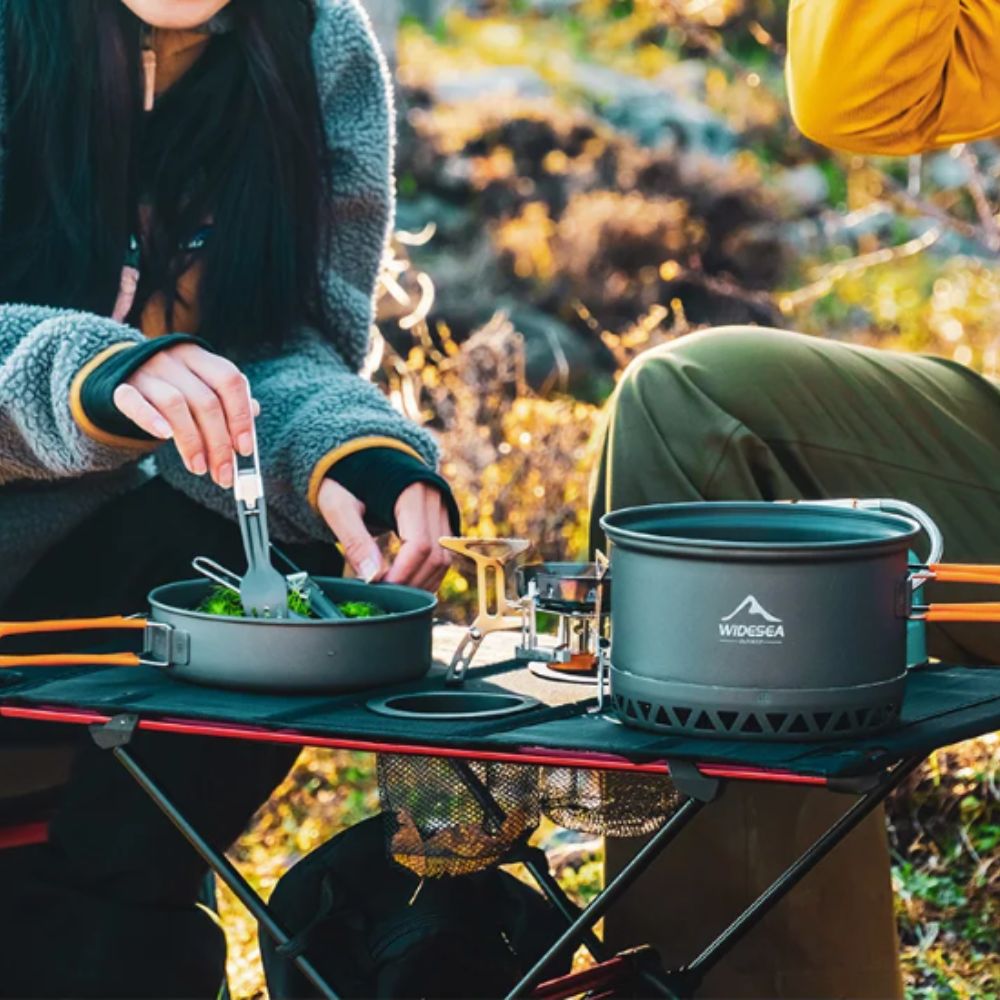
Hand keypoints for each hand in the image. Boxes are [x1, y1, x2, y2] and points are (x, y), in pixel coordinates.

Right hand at [113, 343, 257, 487]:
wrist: (120, 372)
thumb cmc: (171, 385)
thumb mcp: (201, 385)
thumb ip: (226, 400)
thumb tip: (254, 412)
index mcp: (200, 358)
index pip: (230, 382)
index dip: (241, 416)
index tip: (244, 450)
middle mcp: (174, 361)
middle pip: (205, 401)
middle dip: (219, 443)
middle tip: (224, 473)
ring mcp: (146, 372)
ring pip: (175, 404)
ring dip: (191, 441)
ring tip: (199, 468)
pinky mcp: (120, 388)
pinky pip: (133, 401)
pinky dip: (150, 419)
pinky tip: (164, 437)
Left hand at [316, 479, 451, 590]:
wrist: (360, 455)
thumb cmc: (345, 478)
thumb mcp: (339, 506)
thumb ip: (355, 541)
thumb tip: (372, 578)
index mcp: (412, 492)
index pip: (419, 545)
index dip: (402, 574)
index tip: (379, 588)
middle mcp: (435, 499)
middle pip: (436, 556)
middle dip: (412, 582)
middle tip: (384, 595)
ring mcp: (442, 508)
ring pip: (445, 559)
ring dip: (422, 582)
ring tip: (394, 592)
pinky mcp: (441, 518)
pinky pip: (443, 554)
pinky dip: (428, 573)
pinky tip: (406, 582)